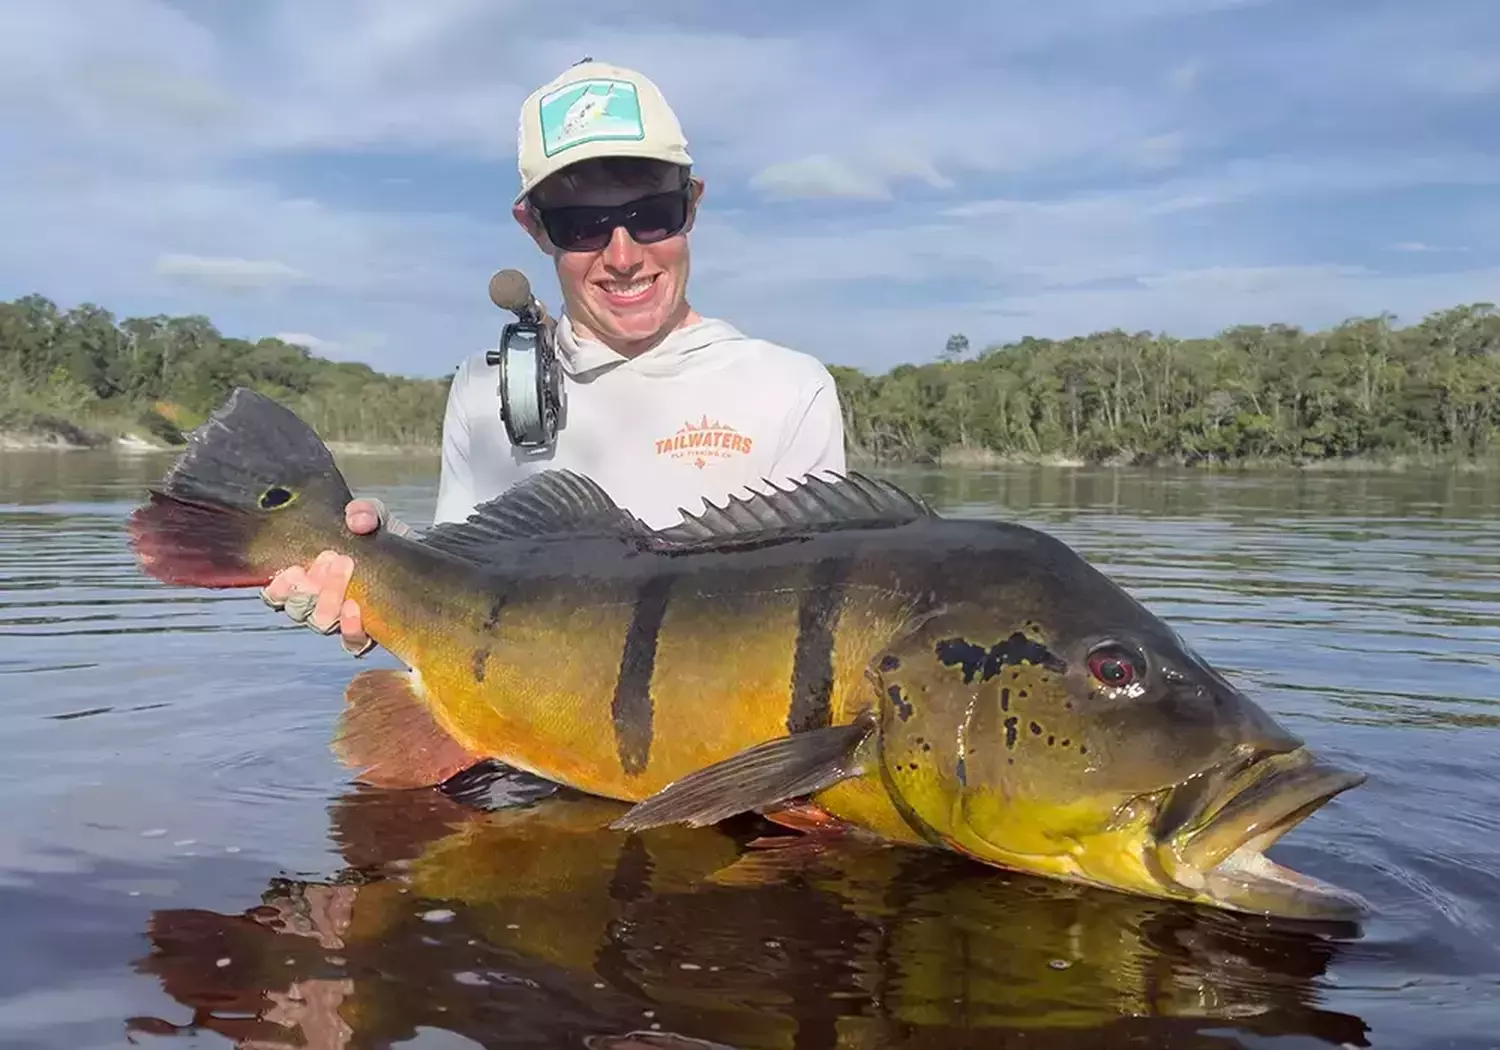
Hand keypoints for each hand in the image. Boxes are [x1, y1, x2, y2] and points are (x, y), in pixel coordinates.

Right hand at [260, 499, 385, 656]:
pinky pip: (352, 642)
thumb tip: (357, 520)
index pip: (278, 594)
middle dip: (307, 585)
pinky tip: (355, 607)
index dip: (278, 588)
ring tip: (346, 568)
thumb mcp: (375, 517)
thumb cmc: (383, 539)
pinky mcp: (369, 634)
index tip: (293, 568)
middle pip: (297, 608)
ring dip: (328, 597)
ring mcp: (343, 622)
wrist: (417, 557)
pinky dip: (350, 626)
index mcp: (309, 578)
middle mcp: (320, 604)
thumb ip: (365, 511)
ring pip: (320, 623)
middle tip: (329, 557)